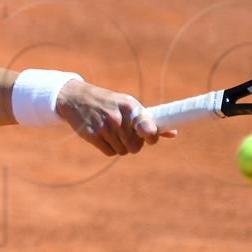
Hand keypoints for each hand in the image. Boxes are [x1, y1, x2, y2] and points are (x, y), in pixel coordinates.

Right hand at [55, 80, 176, 155]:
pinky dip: (109, 148)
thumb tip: (173, 133)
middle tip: (126, 134)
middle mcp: (118, 117)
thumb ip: (149, 120)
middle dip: (133, 144)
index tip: (149, 137)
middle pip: (135, 147)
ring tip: (112, 131)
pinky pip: (110, 152)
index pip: (148, 128)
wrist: (77, 98)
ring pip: (123, 151)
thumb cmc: (110, 102)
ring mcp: (104, 127)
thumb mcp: (128, 105)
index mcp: (130, 107)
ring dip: (120, 146)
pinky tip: (104, 136)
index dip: (151, 137)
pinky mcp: (92, 135)